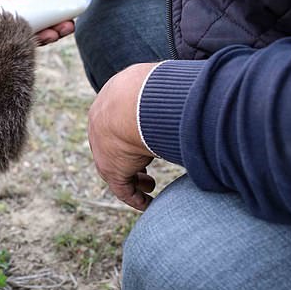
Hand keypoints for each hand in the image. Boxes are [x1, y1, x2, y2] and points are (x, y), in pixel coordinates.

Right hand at [0, 0, 74, 44]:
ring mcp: (31, 23)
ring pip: (37, 37)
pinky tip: (68, 25)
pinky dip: (61, 31)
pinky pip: (52, 32)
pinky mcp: (46, 24)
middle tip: (49, 34)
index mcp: (0, 8)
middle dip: (34, 39)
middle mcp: (14, 19)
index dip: (4, 36)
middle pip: (20, 37)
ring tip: (62, 28)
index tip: (19, 35)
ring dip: (50, 37)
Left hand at [87, 63, 158, 210]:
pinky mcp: (111, 169)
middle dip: (131, 157)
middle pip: (115, 145)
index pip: (117, 120)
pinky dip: (135, 197)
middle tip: (145, 166)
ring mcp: (103, 148)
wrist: (131, 101)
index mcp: (109, 102)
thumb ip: (167, 91)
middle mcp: (100, 126)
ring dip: (134, 178)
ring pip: (118, 168)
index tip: (145, 140)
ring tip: (150, 184)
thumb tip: (190, 86)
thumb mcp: (155, 84)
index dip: (132, 132)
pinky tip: (148, 204)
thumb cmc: (150, 88)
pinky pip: (123, 188)